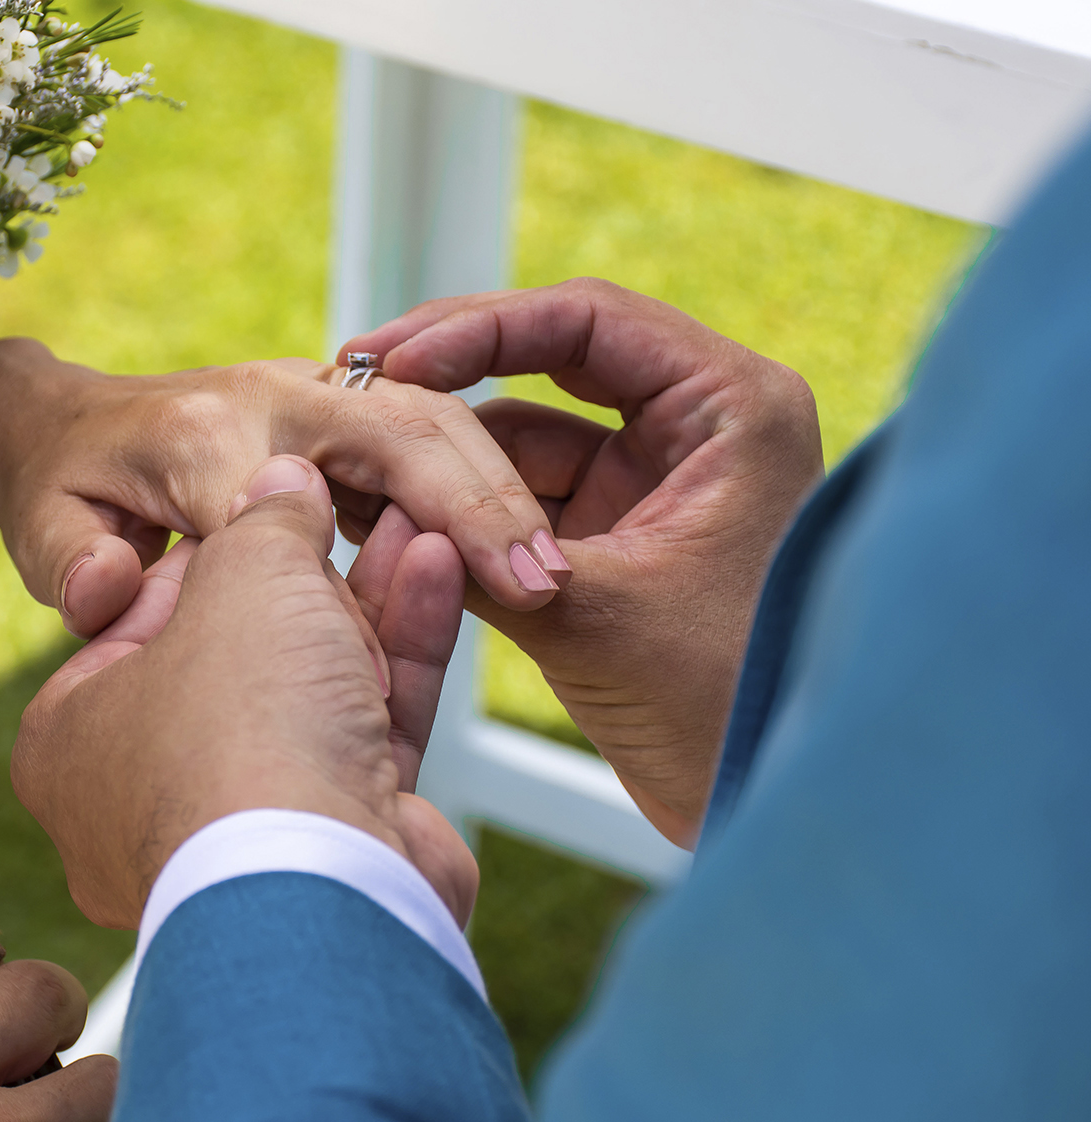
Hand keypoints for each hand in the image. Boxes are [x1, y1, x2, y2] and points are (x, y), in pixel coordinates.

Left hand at [0, 338, 565, 636]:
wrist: (73, 426)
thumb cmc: (64, 489)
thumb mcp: (48, 528)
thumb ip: (73, 561)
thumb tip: (102, 591)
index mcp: (203, 436)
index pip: (288, 498)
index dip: (349, 562)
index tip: (402, 606)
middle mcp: (275, 407)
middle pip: (397, 434)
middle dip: (470, 503)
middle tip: (540, 582)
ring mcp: (321, 411)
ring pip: (434, 434)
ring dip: (496, 500)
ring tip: (553, 579)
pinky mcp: (352, 436)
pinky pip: (432, 454)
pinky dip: (481, 499)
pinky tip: (524, 563)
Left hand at [12, 454, 476, 930]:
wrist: (322, 883)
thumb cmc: (240, 725)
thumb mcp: (242, 576)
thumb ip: (264, 520)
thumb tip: (284, 484)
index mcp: (70, 735)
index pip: (144, 611)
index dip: (216, 545)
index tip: (268, 500)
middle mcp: (141, 793)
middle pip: (237, 654)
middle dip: (307, 578)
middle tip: (350, 508)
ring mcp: (239, 829)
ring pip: (310, 692)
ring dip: (366, 603)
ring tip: (416, 521)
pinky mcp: (331, 843)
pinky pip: (364, 732)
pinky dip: (399, 654)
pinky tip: (435, 568)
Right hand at [342, 278, 823, 845]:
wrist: (763, 802)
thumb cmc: (722, 706)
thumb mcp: (589, 614)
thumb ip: (480, 550)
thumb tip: (370, 498)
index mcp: (730, 407)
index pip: (588, 319)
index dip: (477, 328)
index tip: (392, 359)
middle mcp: (698, 424)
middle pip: (551, 359)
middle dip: (450, 374)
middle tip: (358, 379)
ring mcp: (655, 478)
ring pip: (525, 433)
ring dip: (446, 452)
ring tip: (358, 463)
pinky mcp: (620, 531)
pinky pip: (524, 493)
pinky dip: (462, 504)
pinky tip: (388, 508)